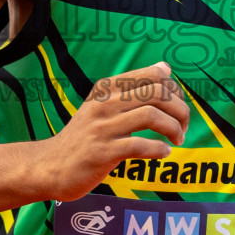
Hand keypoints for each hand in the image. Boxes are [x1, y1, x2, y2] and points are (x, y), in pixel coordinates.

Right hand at [39, 61, 188, 200]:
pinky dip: (159, 149)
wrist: (50, 166)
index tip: (179, 108)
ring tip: (178, 140)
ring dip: (174, 128)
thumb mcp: (102, 105)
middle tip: (184, 127)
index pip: (153, 75)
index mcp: (106, 88)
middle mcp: (104, 103)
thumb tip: (165, 68)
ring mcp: (102, 128)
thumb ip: (131, 89)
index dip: (175, 91)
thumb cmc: (84, 137)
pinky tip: (164, 154)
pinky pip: (139, 145)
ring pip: (151, 115)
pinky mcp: (102, 152)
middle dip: (180, 110)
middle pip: (156, 93)